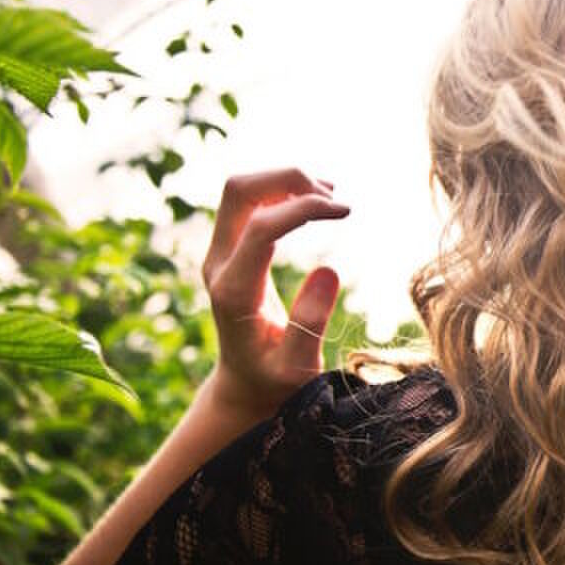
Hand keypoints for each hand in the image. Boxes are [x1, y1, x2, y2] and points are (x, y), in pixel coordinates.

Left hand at [200, 168, 349, 417]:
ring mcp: (220, 254)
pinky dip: (281, 190)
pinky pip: (249, 202)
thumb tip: (329, 269)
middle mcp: (218, 265)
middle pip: (239, 192)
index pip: (261, 226)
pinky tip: (315, 201)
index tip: (345, 211)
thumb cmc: (275, 382)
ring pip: (241, 190)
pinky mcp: (230, 250)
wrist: (244, 385)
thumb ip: (310, 323)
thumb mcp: (298, 367)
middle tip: (334, 197)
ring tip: (330, 198)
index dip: (303, 208)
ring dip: (285, 181)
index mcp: (234, 292)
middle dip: (288, 179)